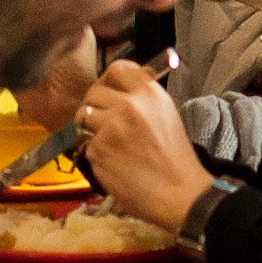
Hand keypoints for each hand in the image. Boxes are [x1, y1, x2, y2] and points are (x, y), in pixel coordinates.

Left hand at [70, 58, 209, 230]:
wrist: (178, 193)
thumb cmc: (175, 157)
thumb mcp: (166, 114)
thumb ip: (142, 97)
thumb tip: (120, 87)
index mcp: (149, 93)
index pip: (117, 69)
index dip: (109, 80)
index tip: (109, 90)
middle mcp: (128, 106)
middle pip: (93, 92)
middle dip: (95, 106)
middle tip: (105, 121)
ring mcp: (110, 128)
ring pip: (83, 116)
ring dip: (91, 128)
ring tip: (108, 141)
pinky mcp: (98, 151)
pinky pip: (86, 144)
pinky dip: (96, 153)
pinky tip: (113, 161)